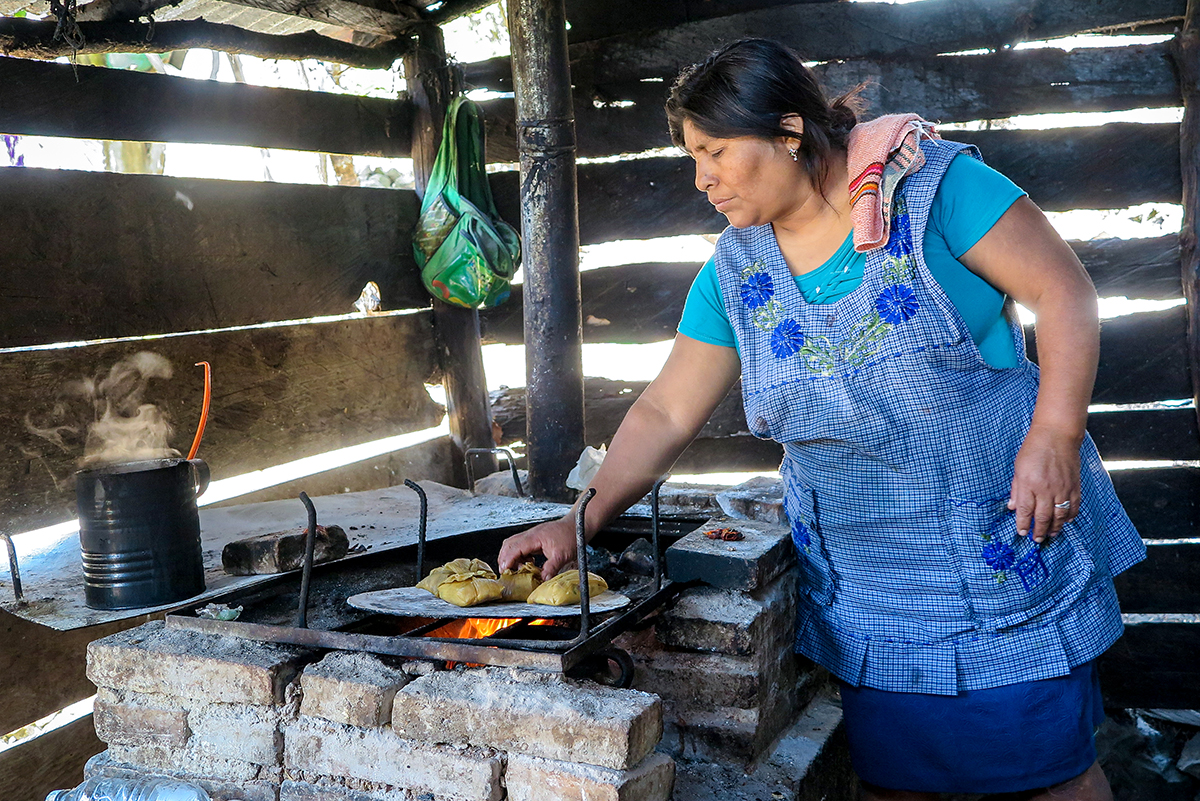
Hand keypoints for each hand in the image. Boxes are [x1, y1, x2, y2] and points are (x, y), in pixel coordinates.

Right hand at [498, 516, 577, 577]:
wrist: (577, 525)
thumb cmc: (570, 536)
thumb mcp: (562, 555)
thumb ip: (551, 568)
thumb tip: (543, 579)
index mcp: (534, 537)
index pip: (515, 548)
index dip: (507, 560)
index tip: (504, 571)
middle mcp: (530, 535)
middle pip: (508, 545)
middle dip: (504, 559)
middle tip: (506, 572)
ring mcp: (531, 536)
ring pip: (512, 544)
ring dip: (510, 557)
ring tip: (516, 569)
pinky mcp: (534, 539)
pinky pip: (520, 546)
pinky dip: (519, 555)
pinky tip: (528, 563)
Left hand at [1007, 424, 1081, 543]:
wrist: (1057, 436)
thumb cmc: (1034, 449)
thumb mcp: (1018, 468)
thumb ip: (1016, 489)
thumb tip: (1012, 507)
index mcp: (1029, 484)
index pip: (1026, 510)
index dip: (1023, 523)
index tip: (1022, 532)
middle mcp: (1046, 489)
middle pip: (1043, 516)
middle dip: (1039, 531)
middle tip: (1036, 539)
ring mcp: (1062, 488)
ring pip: (1060, 515)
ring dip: (1056, 527)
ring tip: (1051, 534)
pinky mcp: (1075, 486)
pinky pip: (1074, 506)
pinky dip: (1070, 516)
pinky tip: (1066, 521)